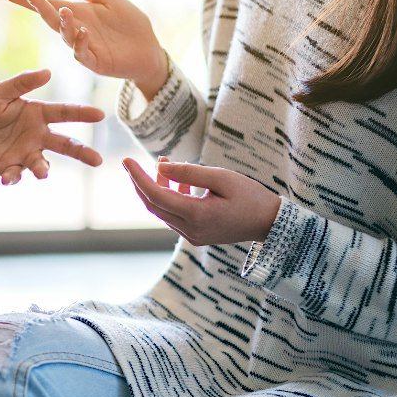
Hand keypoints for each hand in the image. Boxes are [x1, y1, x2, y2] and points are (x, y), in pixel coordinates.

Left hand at [0, 69, 103, 185]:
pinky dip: (13, 177)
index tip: (100, 114)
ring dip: (43, 169)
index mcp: (37, 114)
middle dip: (82, 152)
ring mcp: (25, 154)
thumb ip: (21, 83)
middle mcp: (37, 136)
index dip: (82, 113)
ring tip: (42, 174)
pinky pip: (16, 174)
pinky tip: (7, 178)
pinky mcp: (10, 168)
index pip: (64, 113)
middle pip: (65, 144)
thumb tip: (48, 72)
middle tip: (98, 160)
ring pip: (42, 164)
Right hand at [6, 0, 168, 98]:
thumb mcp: (107, 0)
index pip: (49, 7)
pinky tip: (83, 31)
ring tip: (64, 11)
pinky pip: (83, 54)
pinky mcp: (96, 62)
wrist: (149, 49)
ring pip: (66, 37)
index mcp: (77, 14)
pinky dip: (80, 43)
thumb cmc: (129, 24)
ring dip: (63, 24)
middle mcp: (76, 30)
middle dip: (42, 10)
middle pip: (53, 20)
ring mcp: (84, 47)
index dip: (29, 2)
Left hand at [123, 156, 281, 245]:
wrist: (270, 223)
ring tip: (164, 163)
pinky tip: (178, 181)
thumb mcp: (222, 177)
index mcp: (196, 216)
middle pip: (153, 205)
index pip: (156, 195)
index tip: (126, 160)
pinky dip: (170, 197)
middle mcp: (189, 230)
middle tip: (134, 162)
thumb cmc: (251, 196)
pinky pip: (173, 215)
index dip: (138, 177)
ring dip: (158, 187)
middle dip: (141, 182)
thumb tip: (161, 166)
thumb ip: (190, 173)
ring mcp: (191, 235)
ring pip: (162, 210)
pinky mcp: (195, 235)